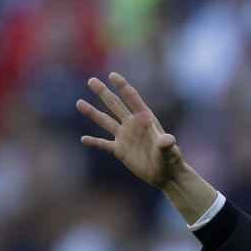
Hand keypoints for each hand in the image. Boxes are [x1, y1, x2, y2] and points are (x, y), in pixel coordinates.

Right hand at [76, 73, 183, 188]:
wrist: (165, 174)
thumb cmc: (171, 160)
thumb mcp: (169, 151)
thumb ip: (166, 144)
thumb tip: (167, 140)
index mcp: (145, 120)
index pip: (133, 99)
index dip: (123, 87)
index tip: (113, 76)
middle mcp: (133, 125)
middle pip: (115, 105)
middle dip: (104, 93)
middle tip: (91, 80)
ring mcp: (125, 137)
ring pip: (105, 122)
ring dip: (93, 113)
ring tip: (79, 103)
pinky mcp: (120, 150)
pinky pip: (104, 144)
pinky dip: (94, 142)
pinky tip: (83, 139)